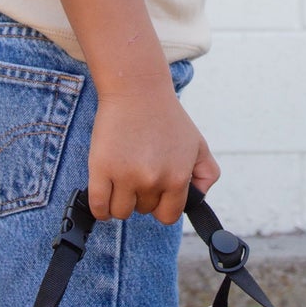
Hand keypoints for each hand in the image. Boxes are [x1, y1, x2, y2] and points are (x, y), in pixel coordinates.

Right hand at [87, 83, 219, 224]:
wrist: (137, 90)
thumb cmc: (167, 117)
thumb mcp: (198, 144)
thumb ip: (206, 174)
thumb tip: (198, 198)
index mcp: (178, 177)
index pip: (168, 216)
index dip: (161, 206)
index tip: (155, 193)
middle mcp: (153, 180)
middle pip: (143, 211)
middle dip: (141, 196)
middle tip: (138, 171)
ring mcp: (125, 176)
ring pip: (120, 212)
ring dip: (120, 201)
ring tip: (121, 180)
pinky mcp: (101, 169)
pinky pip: (99, 207)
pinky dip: (100, 209)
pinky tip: (104, 196)